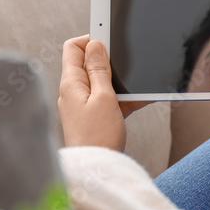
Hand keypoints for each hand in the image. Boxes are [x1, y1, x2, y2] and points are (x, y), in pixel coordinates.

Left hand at [57, 35, 139, 150]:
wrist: (98, 169)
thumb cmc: (98, 137)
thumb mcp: (104, 97)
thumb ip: (99, 69)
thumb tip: (95, 45)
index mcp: (71, 83)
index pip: (73, 47)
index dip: (92, 39)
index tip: (111, 40)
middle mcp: (73, 91)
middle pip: (89, 62)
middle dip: (109, 61)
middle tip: (125, 67)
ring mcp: (81, 103)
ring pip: (101, 81)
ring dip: (118, 81)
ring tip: (132, 89)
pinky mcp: (92, 115)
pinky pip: (107, 98)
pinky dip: (121, 97)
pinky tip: (137, 101)